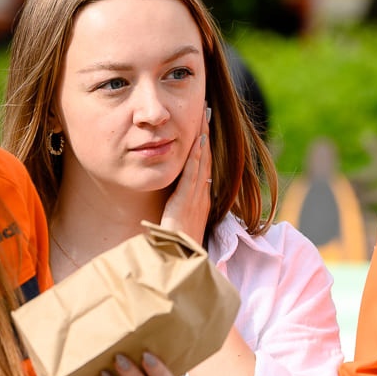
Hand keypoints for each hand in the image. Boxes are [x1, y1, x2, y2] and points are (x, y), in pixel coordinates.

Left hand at [159, 122, 211, 242]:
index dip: (204, 145)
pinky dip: (196, 159)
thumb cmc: (179, 247)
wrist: (182, 264)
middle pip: (205, 159)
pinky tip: (197, 143)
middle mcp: (201, 196)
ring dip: (202, 139)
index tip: (202, 125)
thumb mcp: (179, 223)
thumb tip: (171, 197)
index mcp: (200, 199)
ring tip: (203, 117)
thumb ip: (177, 208)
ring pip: (202, 163)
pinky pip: (192, 177)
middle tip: (205, 111)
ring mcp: (196, 199)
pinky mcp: (186, 205)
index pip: (203, 166)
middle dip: (205, 134)